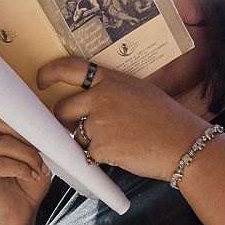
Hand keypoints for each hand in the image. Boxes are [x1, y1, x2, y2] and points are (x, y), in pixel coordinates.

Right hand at [0, 115, 51, 224]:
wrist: (20, 217)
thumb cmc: (27, 186)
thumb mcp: (36, 157)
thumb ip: (32, 139)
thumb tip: (39, 121)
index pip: (2, 113)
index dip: (25, 118)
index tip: (44, 132)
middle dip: (26, 135)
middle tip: (42, 151)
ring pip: (3, 144)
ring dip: (28, 155)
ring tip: (40, 170)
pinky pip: (0, 164)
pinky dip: (21, 168)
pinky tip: (31, 177)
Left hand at [39, 58, 210, 180]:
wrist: (183, 144)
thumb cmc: (167, 119)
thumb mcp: (140, 91)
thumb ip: (114, 90)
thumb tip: (93, 97)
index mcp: (111, 80)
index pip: (70, 68)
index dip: (49, 73)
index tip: (41, 81)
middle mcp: (101, 98)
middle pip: (61, 108)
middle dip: (63, 120)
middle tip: (75, 126)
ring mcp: (99, 124)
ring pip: (74, 135)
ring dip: (86, 141)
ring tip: (116, 141)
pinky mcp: (101, 148)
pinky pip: (88, 153)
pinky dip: (100, 156)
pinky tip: (122, 152)